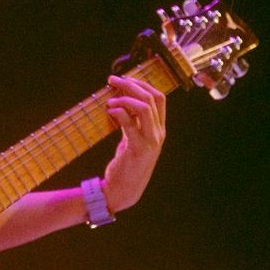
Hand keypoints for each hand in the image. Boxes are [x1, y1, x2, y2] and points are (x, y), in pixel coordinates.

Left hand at [100, 74, 166, 212]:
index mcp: (159, 129)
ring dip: (125, 98)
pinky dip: (119, 113)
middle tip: (113, 80)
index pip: (159, 98)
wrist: (124, 190)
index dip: (143, 84)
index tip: (125, 78)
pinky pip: (131, 124)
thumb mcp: (131, 139)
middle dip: (132, 85)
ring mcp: (151, 142)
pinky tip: (109, 111)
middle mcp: (158, 134)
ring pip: (144, 108)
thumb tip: (120, 100)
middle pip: (151, 99)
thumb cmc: (126, 164)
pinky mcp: (138, 149)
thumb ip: (131, 122)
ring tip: (111, 99)